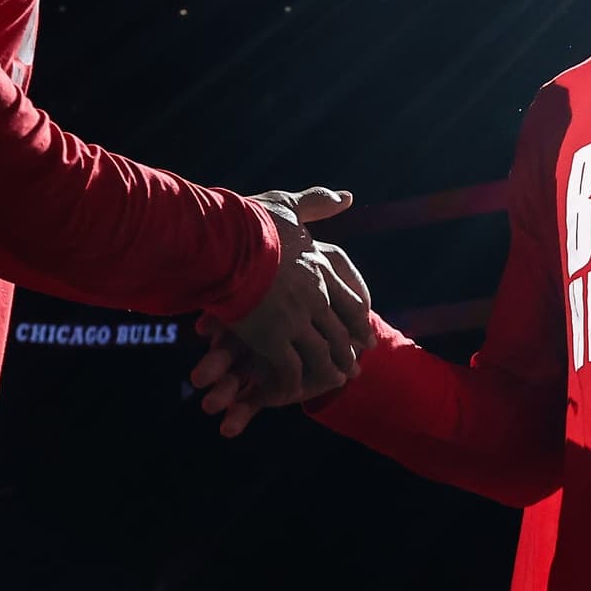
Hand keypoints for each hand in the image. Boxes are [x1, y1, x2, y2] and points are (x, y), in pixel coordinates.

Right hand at [197, 190, 374, 434]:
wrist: (223, 244)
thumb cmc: (249, 222)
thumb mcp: (287, 206)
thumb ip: (317, 204)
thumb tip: (348, 197)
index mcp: (320, 267)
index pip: (351, 301)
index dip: (359, 321)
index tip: (367, 335)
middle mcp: (316, 296)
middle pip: (340, 332)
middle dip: (348, 352)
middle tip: (355, 369)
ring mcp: (297, 320)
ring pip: (322, 354)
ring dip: (327, 371)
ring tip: (333, 383)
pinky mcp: (274, 339)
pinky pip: (290, 370)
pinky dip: (292, 384)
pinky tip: (293, 393)